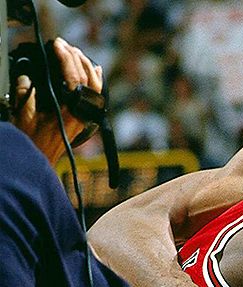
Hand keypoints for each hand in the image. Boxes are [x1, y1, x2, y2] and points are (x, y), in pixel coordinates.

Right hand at [12, 38, 102, 163]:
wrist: (40, 161)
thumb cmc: (31, 141)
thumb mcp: (23, 115)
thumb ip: (25, 93)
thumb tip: (27, 76)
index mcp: (69, 111)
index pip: (74, 78)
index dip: (66, 59)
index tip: (57, 45)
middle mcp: (81, 112)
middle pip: (87, 79)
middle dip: (75, 58)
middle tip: (63, 44)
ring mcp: (85, 115)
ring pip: (95, 85)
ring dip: (85, 66)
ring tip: (74, 51)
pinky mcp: (83, 116)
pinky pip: (95, 95)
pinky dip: (95, 80)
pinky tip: (95, 68)